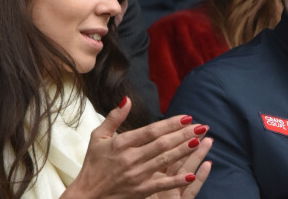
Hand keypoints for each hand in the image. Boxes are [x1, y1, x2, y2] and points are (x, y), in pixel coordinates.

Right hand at [61, 97, 211, 198]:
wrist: (86, 197)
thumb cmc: (92, 164)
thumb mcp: (97, 136)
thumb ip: (114, 118)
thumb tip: (126, 99)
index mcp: (122, 143)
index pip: (151, 131)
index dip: (170, 123)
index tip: (186, 116)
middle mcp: (131, 159)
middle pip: (162, 144)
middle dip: (184, 134)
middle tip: (201, 126)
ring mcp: (136, 176)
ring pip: (164, 161)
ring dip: (183, 151)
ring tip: (200, 141)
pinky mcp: (139, 192)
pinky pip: (161, 185)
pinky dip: (176, 181)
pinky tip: (191, 175)